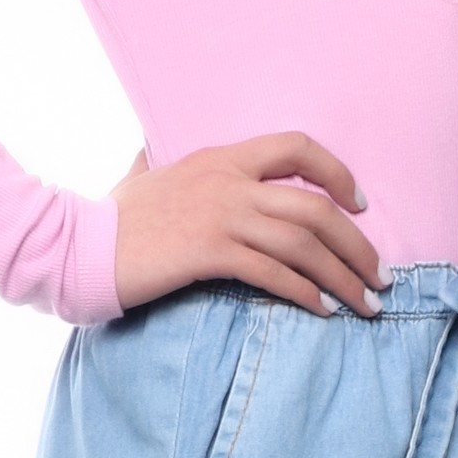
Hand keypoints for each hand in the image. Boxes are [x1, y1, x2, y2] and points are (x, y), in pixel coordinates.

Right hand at [112, 135, 383, 316]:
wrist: (77, 244)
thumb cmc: (111, 216)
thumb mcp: (143, 175)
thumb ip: (160, 161)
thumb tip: (152, 152)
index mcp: (221, 157)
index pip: (297, 147)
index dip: (338, 174)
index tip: (360, 206)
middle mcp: (227, 181)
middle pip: (314, 207)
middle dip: (357, 246)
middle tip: (381, 277)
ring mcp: (219, 216)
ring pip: (303, 244)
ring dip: (344, 278)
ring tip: (367, 305)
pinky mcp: (208, 252)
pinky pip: (274, 274)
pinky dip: (306, 293)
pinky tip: (323, 311)